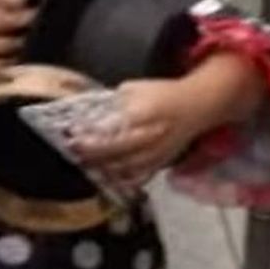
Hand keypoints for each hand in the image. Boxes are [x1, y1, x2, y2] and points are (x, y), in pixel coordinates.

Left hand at [69, 79, 207, 196]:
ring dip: (103, 167)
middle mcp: (152, 135)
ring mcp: (157, 152)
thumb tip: (91, 113)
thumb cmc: (164, 94)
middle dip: (92, 151)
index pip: (115, 126)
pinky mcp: (161, 163)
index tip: (74, 132)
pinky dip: (121, 180)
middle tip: (74, 149)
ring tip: (85, 163)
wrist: (196, 107)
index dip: (93, 132)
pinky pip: (139, 177)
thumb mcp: (135, 88)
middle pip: (118, 149)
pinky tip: (107, 176)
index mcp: (145, 112)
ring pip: (126, 167)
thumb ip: (113, 102)